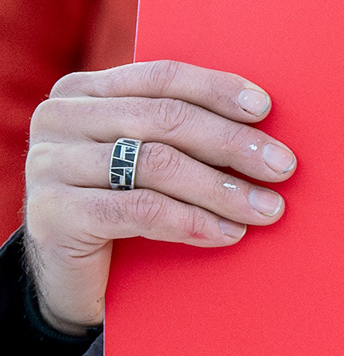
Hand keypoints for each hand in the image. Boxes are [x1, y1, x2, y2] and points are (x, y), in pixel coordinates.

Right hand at [23, 62, 295, 332]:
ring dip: (221, 188)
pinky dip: (191, 221)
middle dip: (231, 142)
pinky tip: (227, 233)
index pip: (160, 77)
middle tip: (281, 166)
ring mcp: (50, 164)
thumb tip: (260, 123)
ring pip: (156, 164)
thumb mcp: (141, 160)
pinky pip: (139, 210)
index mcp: (83, 91)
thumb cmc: (119, 209)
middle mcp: (60, 118)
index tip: (264, 109)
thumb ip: (176, 133)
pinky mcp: (54, 212)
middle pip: (163, 119)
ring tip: (265, 208)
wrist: (69, 278)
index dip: (216, 90)